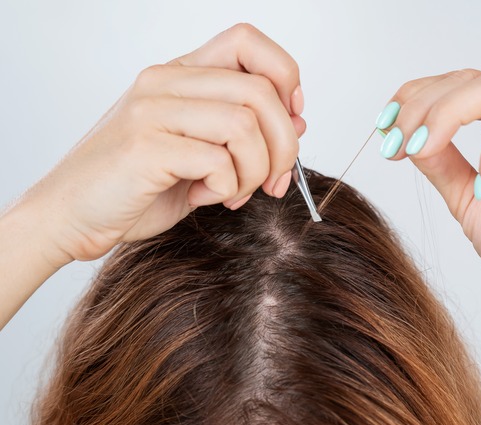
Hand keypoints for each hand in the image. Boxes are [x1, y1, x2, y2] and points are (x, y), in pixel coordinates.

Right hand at [19, 23, 304, 264]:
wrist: (70, 216)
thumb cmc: (138, 186)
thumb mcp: (201, 153)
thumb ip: (243, 132)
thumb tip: (298, 121)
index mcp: (180, 75)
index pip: (247, 41)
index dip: (284, 75)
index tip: (293, 118)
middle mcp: (165, 82)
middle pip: (260, 90)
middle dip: (284, 145)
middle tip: (274, 182)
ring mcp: (152, 110)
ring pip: (245, 124)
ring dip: (256, 171)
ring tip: (233, 193)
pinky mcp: (144, 146)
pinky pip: (218, 161)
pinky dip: (226, 189)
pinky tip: (203, 198)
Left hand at [380, 69, 480, 305]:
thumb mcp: (465, 198)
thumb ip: (440, 163)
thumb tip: (405, 135)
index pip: (459, 83)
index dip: (415, 96)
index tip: (384, 128)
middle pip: (472, 78)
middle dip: (422, 105)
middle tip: (395, 140)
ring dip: (447, 115)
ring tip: (422, 150)